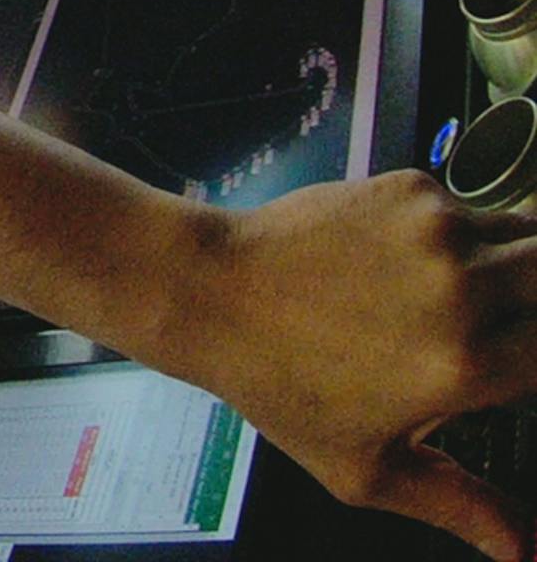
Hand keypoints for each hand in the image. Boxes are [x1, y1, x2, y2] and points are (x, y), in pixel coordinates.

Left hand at [154, 174, 536, 560]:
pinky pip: (471, 209)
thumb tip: (529, 555)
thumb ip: (463, 506)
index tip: (519, 368)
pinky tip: (420, 263)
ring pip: (527, 236)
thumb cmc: (281, 385)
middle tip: (510, 329)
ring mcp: (436, 229)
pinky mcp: (408, 188)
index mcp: (465, 365)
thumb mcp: (367, 469)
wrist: (210, 290)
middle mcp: (462, 288)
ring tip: (469, 297)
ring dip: (518, 267)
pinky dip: (466, 234)